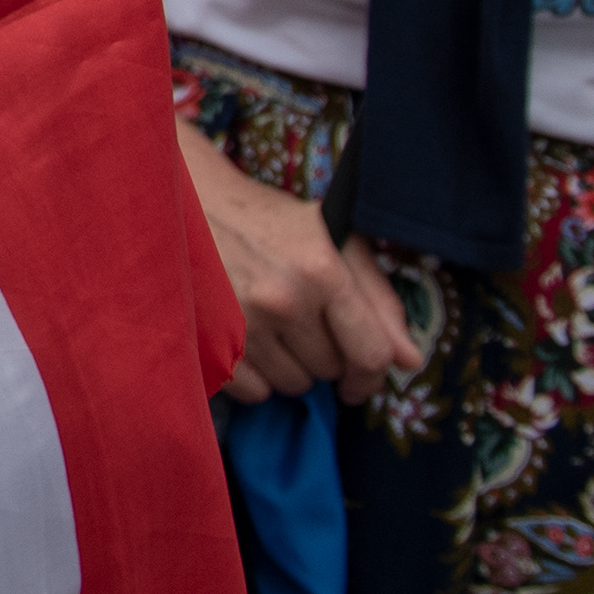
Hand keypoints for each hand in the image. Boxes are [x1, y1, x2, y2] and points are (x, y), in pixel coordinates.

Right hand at [178, 121, 419, 401]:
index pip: (370, 353)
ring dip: (288, 367)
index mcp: (321, 270)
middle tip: (298, 322)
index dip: (372, 376)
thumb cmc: (265, 220)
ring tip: (269, 328)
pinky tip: (243, 340)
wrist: (182, 200)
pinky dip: (253, 376)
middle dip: (321, 354)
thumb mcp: (331, 239)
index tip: (359, 381)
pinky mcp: (205, 340)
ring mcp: (240, 322)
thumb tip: (411, 361)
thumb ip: (378, 299)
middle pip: (329, 371)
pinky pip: (253, 393)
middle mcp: (283, 299)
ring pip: (292, 385)